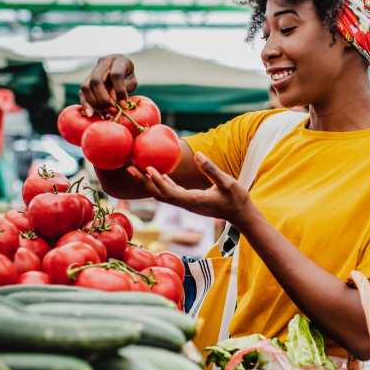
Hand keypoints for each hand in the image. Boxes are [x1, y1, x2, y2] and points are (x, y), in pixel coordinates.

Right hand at [80, 54, 137, 114]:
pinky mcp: (86, 81)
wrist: (117, 66)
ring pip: (86, 86)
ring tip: (103, 114)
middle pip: (96, 80)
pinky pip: (82, 93)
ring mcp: (92, 71)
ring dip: (94, 103)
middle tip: (112, 109)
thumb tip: (115, 102)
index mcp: (118, 61)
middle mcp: (103, 64)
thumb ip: (125, 88)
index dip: (120, 90)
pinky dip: (86, 104)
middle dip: (103, 98)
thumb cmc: (127, 75)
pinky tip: (91, 114)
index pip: (116, 74)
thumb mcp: (131, 80)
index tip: (124, 103)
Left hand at [127, 152, 254, 227]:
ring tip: (135, 169)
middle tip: (129, 168)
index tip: (148, 168)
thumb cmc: (237, 199)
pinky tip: (156, 172)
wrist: (240, 215)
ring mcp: (186, 203)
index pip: (170, 193)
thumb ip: (212, 170)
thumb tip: (199, 155)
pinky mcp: (189, 200)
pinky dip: (160, 182)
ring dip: (148, 182)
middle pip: (159, 194)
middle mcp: (186, 204)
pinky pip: (170, 192)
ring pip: (162, 194)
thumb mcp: (228, 182)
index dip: (157, 182)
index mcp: (193, 201)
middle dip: (143, 182)